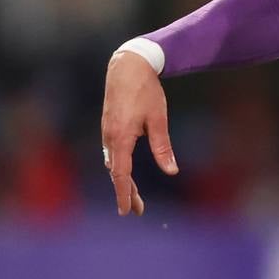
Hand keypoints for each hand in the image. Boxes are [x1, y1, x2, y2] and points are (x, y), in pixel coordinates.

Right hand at [100, 48, 178, 214]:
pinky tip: (126, 173)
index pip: (121, 173)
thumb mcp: (158, 119)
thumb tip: (171, 171)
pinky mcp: (109, 127)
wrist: (127, 66)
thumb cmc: (146, 91)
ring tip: (134, 197)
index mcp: (121, 137)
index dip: (124, 193)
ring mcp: (107, 132)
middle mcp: (110, 137)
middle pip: (116, 172)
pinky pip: (112, 153)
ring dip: (123, 180)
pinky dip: (119, 167)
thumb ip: (162, 146)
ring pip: (113, 163)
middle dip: (126, 192)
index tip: (127, 210)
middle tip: (137, 211)